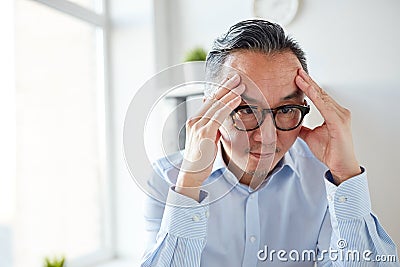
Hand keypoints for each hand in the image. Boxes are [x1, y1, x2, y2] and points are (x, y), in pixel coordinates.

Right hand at [176, 74, 244, 199]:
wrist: (192, 173)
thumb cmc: (201, 159)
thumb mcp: (207, 140)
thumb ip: (212, 128)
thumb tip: (220, 121)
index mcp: (195, 121)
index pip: (209, 102)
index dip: (220, 91)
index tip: (230, 83)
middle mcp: (194, 120)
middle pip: (212, 99)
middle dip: (226, 86)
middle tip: (237, 77)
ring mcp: (198, 126)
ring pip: (216, 105)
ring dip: (230, 93)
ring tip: (241, 85)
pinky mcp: (204, 132)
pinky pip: (219, 115)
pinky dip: (228, 105)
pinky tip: (237, 99)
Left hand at [295, 69, 360, 184]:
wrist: (340, 165)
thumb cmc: (330, 151)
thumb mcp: (311, 136)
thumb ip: (303, 128)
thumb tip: (294, 124)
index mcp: (333, 114)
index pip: (319, 96)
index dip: (309, 86)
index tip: (298, 77)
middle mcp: (339, 112)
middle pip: (320, 93)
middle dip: (308, 82)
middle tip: (297, 71)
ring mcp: (340, 116)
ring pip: (322, 97)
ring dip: (310, 86)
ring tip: (299, 77)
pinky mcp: (338, 122)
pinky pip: (325, 107)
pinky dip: (316, 98)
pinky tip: (308, 90)